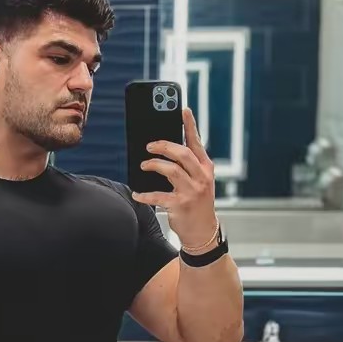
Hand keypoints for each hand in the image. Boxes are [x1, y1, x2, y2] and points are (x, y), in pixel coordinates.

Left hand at [132, 107, 216, 247]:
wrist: (203, 231)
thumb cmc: (197, 203)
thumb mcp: (199, 181)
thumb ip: (187, 166)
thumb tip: (164, 149)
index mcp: (205, 168)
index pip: (197, 143)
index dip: (190, 125)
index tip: (183, 110)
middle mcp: (201, 177)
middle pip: (183, 153)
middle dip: (164, 146)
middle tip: (149, 145)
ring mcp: (192, 191)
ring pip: (171, 170)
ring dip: (154, 165)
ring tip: (143, 165)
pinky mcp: (180, 205)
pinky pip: (158, 196)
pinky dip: (145, 194)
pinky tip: (137, 193)